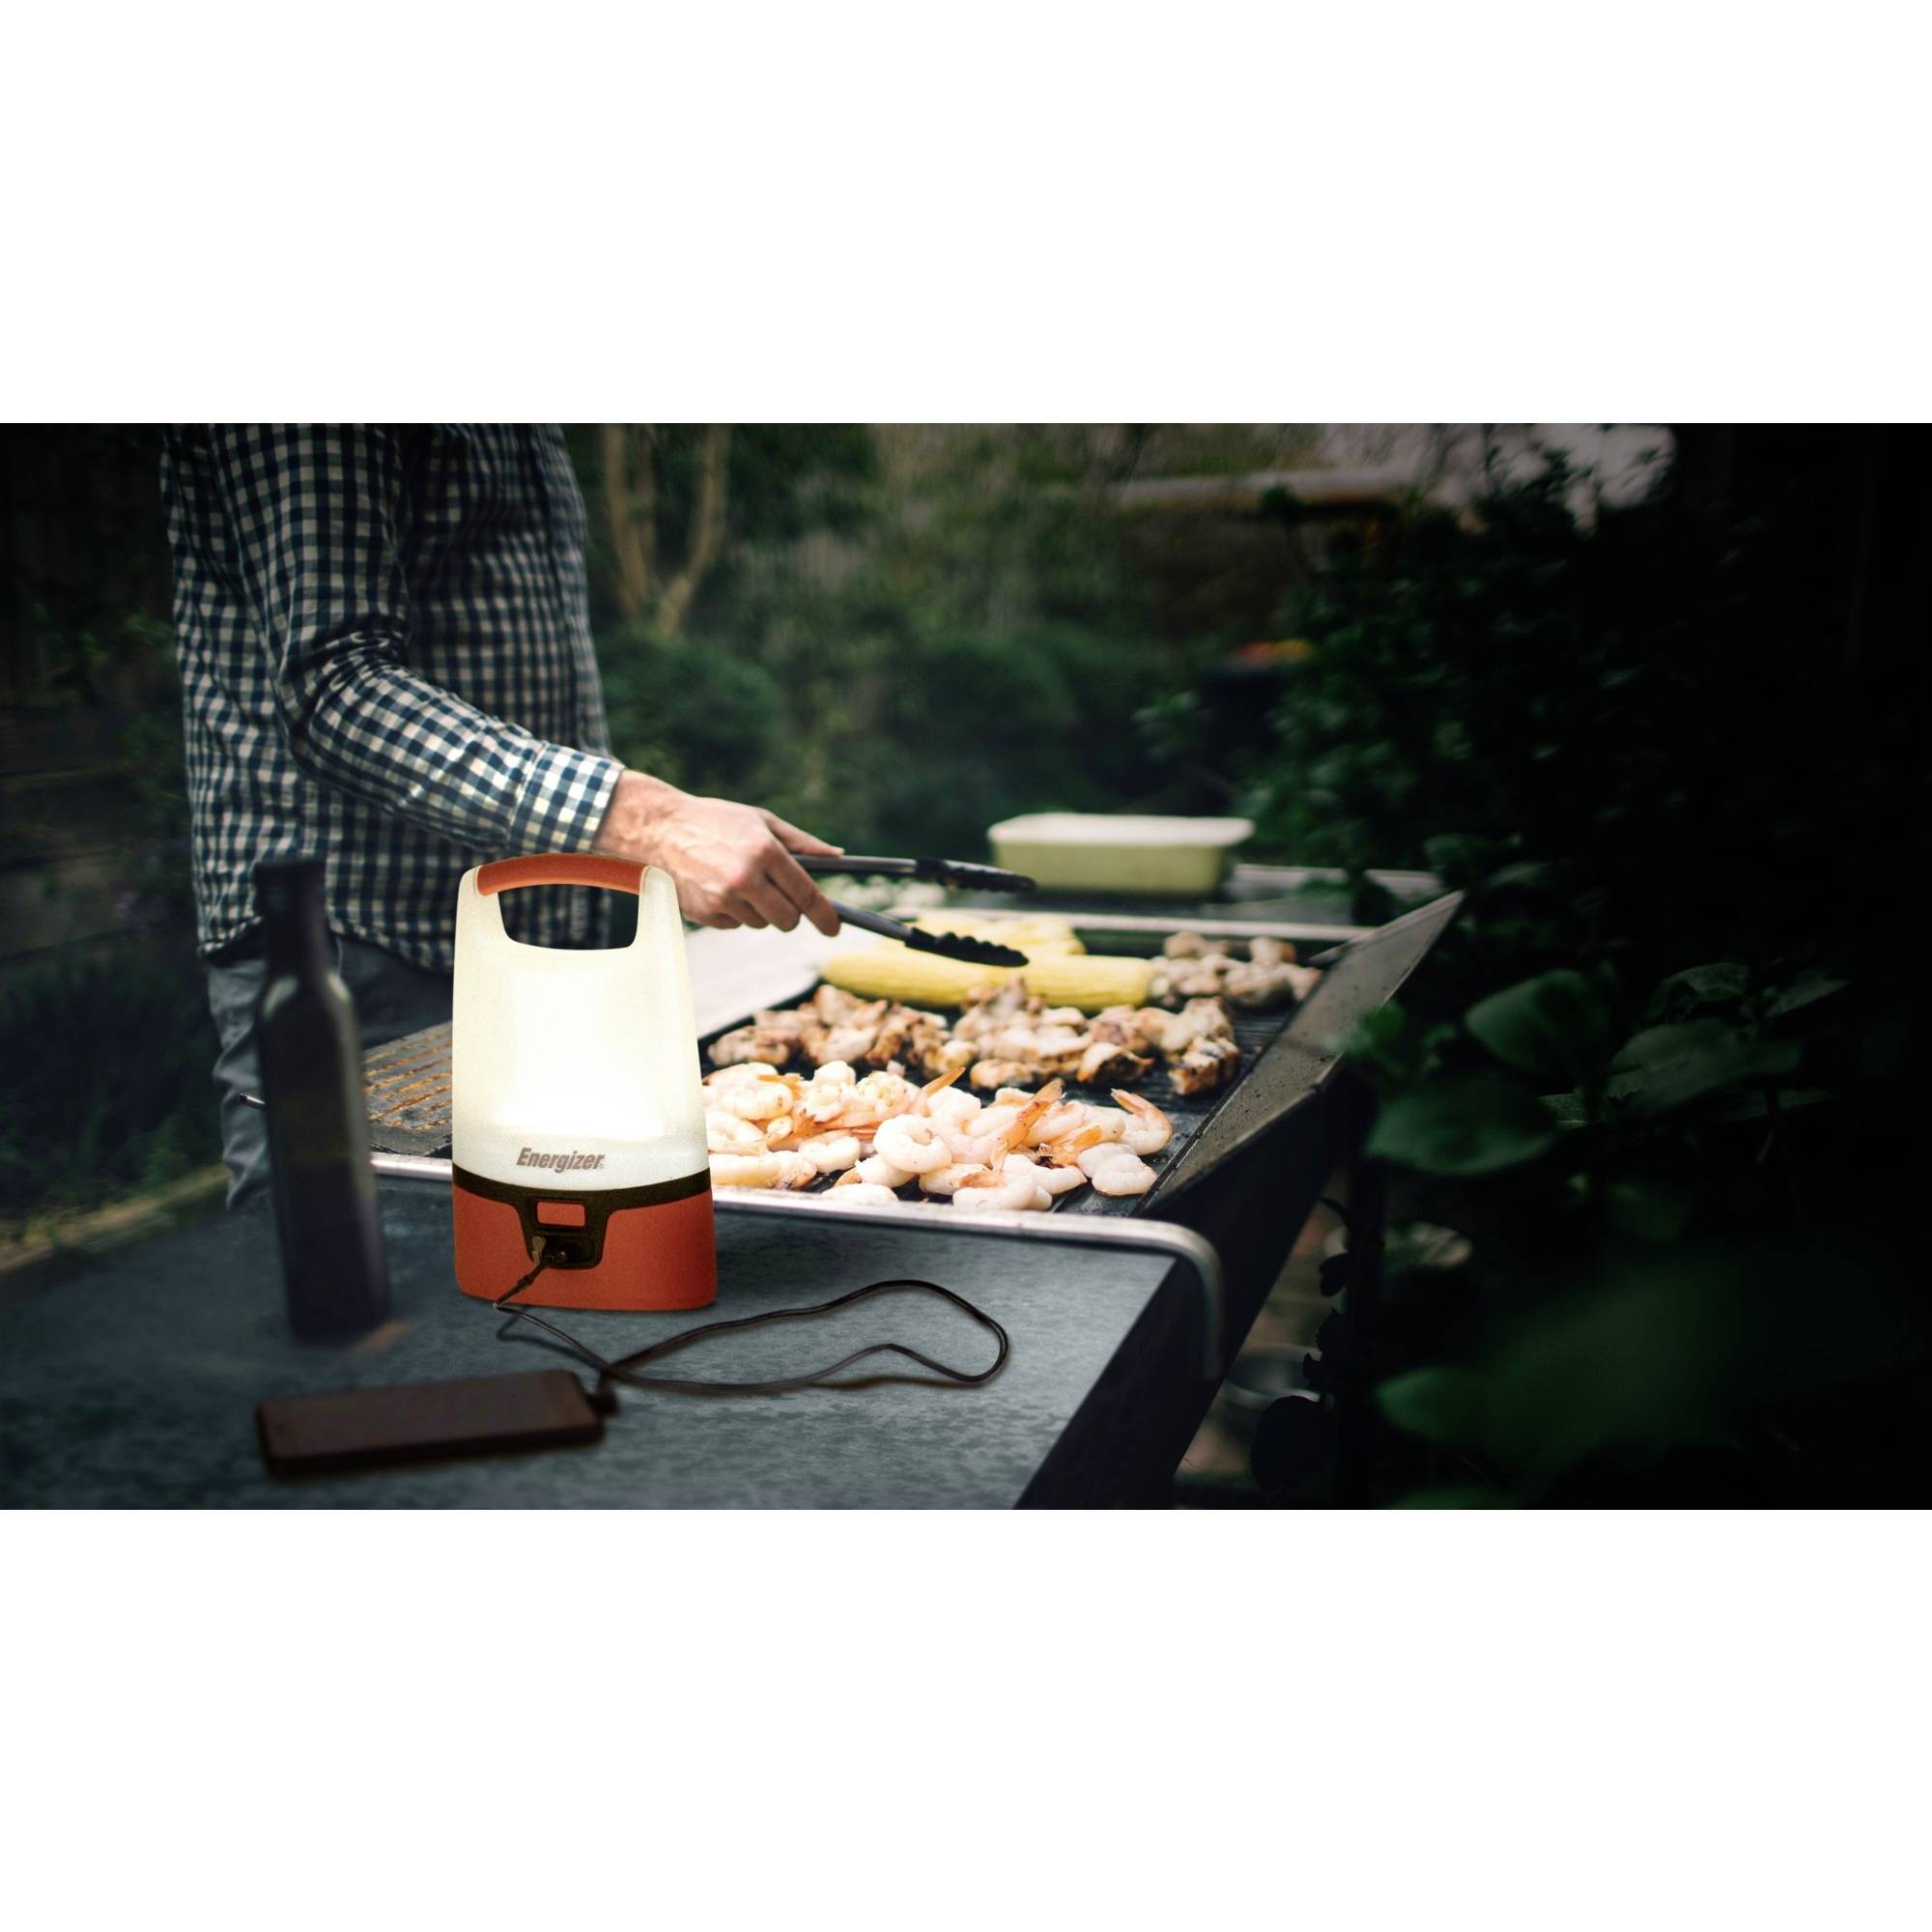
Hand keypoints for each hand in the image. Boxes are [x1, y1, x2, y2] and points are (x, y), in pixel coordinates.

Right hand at [593, 771, 842, 934]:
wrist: (659, 829)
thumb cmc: (716, 821)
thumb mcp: (761, 821)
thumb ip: (801, 842)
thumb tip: (837, 856)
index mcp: (764, 851)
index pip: (806, 894)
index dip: (825, 915)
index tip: (834, 928)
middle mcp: (745, 878)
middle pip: (787, 919)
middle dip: (791, 914)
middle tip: (783, 898)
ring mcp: (723, 899)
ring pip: (761, 924)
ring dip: (760, 910)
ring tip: (740, 881)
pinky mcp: (705, 913)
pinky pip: (736, 925)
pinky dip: (735, 913)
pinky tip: (719, 888)